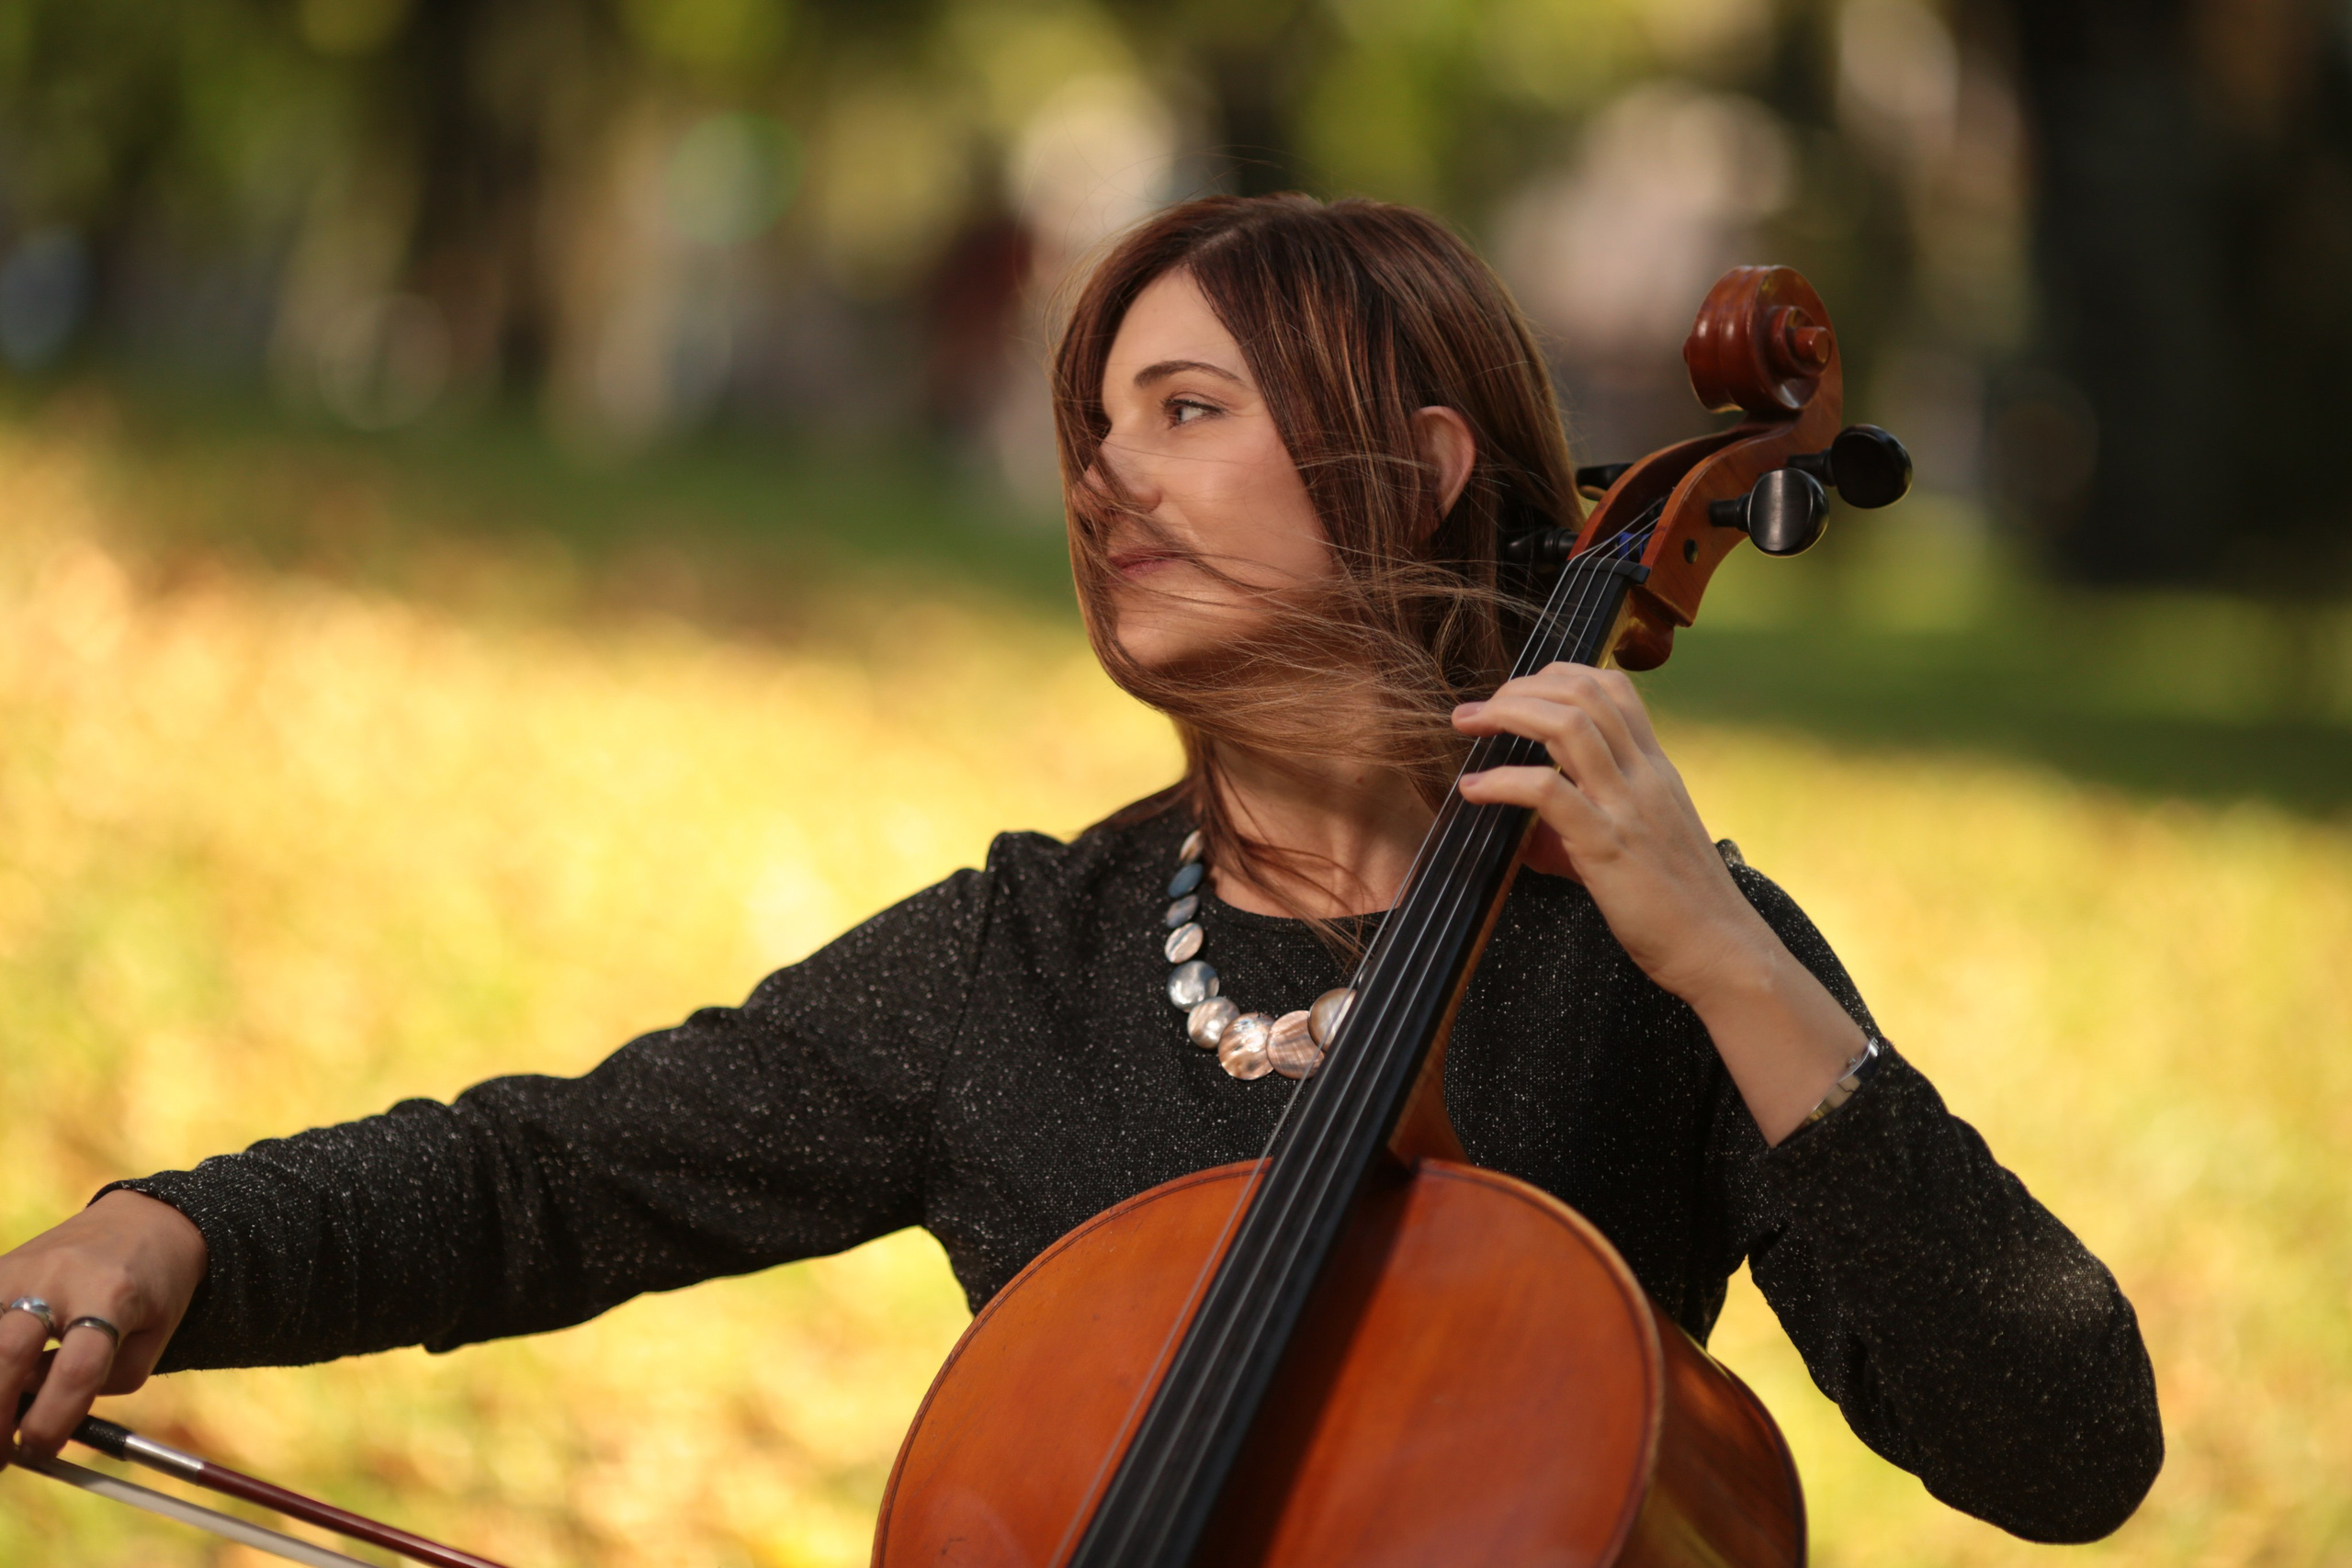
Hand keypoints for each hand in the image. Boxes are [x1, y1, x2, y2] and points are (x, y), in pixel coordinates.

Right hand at [1, 1190, 207, 1466]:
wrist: (141, 1220)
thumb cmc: (152, 1291)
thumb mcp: (152, 1338)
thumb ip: (103, 1383)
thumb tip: (36, 1420)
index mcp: (113, 1296)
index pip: (77, 1371)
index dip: (53, 1422)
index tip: (40, 1450)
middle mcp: (59, 1278)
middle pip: (7, 1355)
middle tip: (0, 1457)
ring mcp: (19, 1270)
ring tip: (0, 1425)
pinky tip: (3, 1376)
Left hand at [1453, 664, 1862, 1142]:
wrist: (1721, 950)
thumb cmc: (1677, 906)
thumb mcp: (1636, 847)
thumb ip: (1581, 828)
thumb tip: (1525, 832)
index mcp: (1655, 769)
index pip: (1613, 687)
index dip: (1557, 675)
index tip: (1516, 694)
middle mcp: (1644, 775)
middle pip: (1583, 691)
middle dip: (1521, 687)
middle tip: (1478, 710)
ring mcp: (1628, 807)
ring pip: (1568, 725)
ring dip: (1506, 715)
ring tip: (1468, 726)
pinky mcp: (1608, 846)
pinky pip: (1548, 792)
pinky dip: (1502, 781)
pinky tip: (1474, 790)